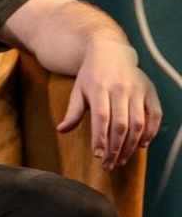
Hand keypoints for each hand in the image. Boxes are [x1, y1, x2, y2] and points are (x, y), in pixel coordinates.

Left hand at [59, 42, 161, 169]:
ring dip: (131, 145)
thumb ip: (73, 112)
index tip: (98, 156)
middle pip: (121, 124)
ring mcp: (138, 90)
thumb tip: (61, 130)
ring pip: (138, 122)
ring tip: (122, 159)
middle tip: (110, 165)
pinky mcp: (150, 91)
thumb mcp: (78, 90)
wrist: (110, 52)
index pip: (101, 118)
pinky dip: (151, 132)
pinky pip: (155, 115)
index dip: (101, 139)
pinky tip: (142, 145)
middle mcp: (121, 89)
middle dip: (116, 148)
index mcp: (99, 88)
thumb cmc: (91, 75)